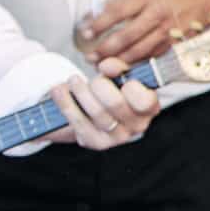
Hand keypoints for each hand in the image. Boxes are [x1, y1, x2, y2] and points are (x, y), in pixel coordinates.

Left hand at [43, 58, 159, 148]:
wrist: (93, 111)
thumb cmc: (113, 90)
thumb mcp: (119, 75)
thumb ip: (117, 67)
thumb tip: (106, 67)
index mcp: (150, 107)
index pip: (145, 101)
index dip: (131, 88)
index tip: (122, 80)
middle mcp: (137, 126)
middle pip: (115, 104)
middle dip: (99, 86)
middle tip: (93, 80)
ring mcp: (118, 137)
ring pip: (96, 112)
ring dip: (80, 92)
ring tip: (72, 80)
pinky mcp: (97, 143)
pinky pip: (79, 123)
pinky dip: (66, 104)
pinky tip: (60, 91)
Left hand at [79, 0, 209, 64]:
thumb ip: (119, 3)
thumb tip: (93, 16)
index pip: (117, 11)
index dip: (99, 24)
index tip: (86, 33)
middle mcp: (157, 13)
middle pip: (127, 35)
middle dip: (105, 48)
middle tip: (90, 56)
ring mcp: (168, 30)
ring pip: (139, 50)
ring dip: (118, 60)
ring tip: (102, 65)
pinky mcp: (175, 43)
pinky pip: (152, 56)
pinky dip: (136, 63)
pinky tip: (124, 66)